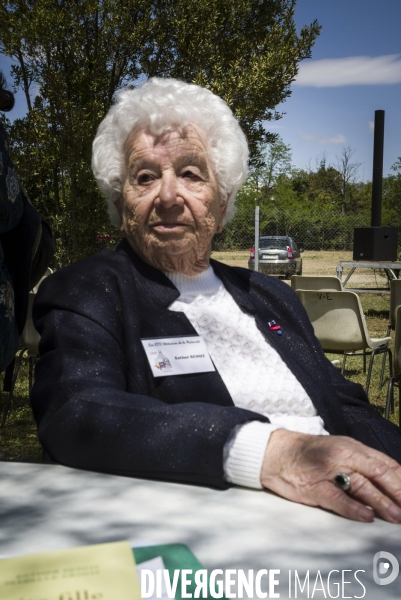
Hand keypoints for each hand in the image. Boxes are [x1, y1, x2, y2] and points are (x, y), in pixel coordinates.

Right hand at [260, 429, 400, 522]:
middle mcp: (342, 455)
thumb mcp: (338, 450)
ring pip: (361, 485)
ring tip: (396, 516)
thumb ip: (361, 463)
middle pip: (378, 472)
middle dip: (397, 491)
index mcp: (351, 447)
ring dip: (382, 502)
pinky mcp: (313, 485)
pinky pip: (336, 497)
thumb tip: (389, 482)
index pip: (385, 463)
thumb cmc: (308, 454)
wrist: (275, 452)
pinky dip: (353, 508)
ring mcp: (328, 470)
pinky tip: (366, 516)